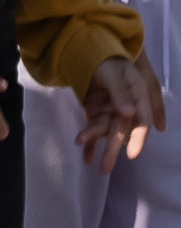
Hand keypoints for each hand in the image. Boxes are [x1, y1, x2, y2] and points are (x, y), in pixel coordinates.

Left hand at [76, 52, 166, 172]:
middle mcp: (127, 109)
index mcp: (138, 98)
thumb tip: (129, 113)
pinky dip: (89, 142)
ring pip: (106, 132)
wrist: (95, 57)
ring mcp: (112, 112)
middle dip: (113, 151)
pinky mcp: (98, 113)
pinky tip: (85, 157)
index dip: (138, 139)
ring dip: (97, 146)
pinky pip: (94, 130)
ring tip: (88, 159)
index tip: (132, 155)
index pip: (141, 122)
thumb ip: (120, 92)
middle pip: (122, 132)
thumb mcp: (114, 74)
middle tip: (106, 169)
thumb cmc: (109, 63)